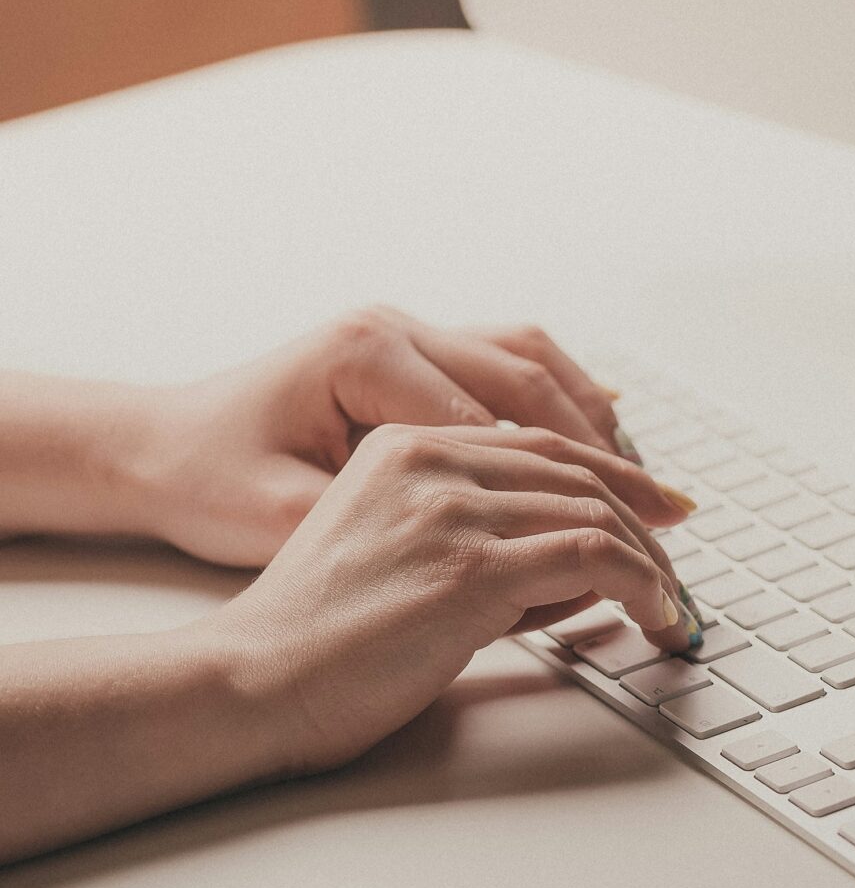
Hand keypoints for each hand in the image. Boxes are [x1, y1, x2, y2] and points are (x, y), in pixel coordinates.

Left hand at [132, 307, 674, 567]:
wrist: (153, 444)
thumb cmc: (209, 481)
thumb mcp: (287, 518)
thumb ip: (394, 528)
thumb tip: (493, 560)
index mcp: (365, 355)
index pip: (496, 423)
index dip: (568, 487)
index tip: (619, 539)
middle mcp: (394, 327)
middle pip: (533, 381)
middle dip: (609, 452)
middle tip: (668, 510)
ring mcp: (407, 330)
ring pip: (534, 359)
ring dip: (598, 418)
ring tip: (647, 479)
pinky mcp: (414, 348)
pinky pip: (512, 358)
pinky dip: (567, 394)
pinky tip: (607, 431)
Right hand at [201, 423, 698, 774]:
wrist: (255, 681)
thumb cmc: (322, 640)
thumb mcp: (404, 559)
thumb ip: (488, 544)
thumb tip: (587, 567)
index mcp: (406, 447)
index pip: (542, 447)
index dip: (616, 475)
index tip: (662, 508)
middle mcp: (431, 462)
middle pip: (578, 473)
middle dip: (646, 519)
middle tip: (680, 566)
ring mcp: (452, 511)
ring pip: (595, 512)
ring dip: (651, 563)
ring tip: (670, 607)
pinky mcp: (471, 567)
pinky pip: (592, 557)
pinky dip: (641, 584)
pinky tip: (653, 615)